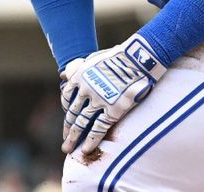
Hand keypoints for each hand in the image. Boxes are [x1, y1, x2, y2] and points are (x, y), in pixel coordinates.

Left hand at [59, 34, 165, 153]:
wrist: (139, 56)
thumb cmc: (121, 54)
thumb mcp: (96, 58)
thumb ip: (81, 67)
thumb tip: (64, 74)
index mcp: (80, 76)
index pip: (67, 98)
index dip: (67, 111)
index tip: (69, 119)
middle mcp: (86, 90)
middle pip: (72, 114)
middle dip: (68, 130)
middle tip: (65, 142)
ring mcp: (99, 100)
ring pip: (82, 124)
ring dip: (74, 138)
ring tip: (69, 149)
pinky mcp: (114, 109)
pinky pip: (99, 128)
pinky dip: (91, 140)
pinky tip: (86, 149)